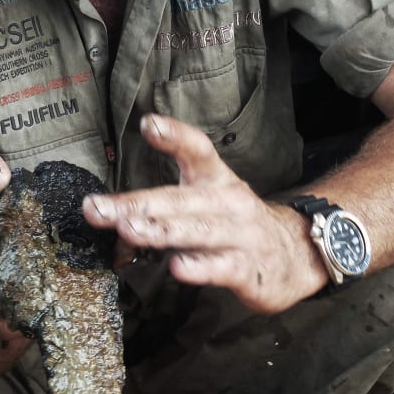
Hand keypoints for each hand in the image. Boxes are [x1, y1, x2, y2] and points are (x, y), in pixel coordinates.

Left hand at [83, 114, 324, 312]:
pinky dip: (200, 267)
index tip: (149, 124)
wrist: (297, 254)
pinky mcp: (249, 270)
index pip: (198, 151)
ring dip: (160, 230)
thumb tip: (112, 220)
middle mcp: (228, 202)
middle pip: (180, 199)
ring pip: (197, 231)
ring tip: (128, 229)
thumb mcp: (208, 204)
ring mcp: (240, 235)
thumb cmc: (236, 225)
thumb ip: (162, 210)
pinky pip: (222, 267)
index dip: (176, 136)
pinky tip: (178, 267)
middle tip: (96, 207)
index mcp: (217, 180)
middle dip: (136, 203)